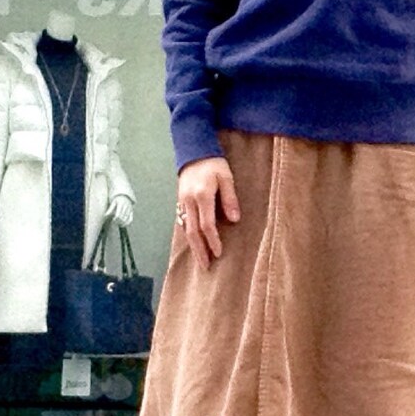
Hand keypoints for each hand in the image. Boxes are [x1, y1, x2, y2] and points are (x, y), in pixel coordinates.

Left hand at [106, 193, 133, 226]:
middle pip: (122, 218)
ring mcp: (130, 210)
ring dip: (122, 223)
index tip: (112, 220)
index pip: (118, 214)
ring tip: (118, 224)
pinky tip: (123, 225)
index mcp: (121, 204)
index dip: (115, 219)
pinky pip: (131, 219)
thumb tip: (105, 215)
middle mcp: (126, 207)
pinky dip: (127, 223)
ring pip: (126, 219)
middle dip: (118, 222)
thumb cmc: (117, 200)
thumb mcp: (113, 202)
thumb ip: (110, 209)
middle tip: (114, 222)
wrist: (125, 196)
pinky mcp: (132, 212)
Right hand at [176, 155, 239, 269]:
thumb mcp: (226, 177)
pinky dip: (187, 233)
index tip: (218, 253)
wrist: (193, 149)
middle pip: (192, 232)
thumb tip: (234, 220)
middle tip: (205, 266)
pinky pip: (181, 221)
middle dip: (199, 250)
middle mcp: (189, 201)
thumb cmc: (213, 163)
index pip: (206, 225)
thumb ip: (230, 198)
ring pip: (185, 228)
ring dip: (192, 245)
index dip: (212, 241)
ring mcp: (181, 201)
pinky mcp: (179, 200)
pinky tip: (192, 241)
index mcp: (202, 196)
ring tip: (199, 258)